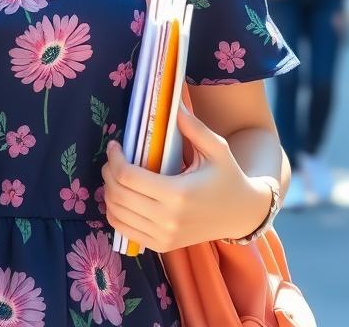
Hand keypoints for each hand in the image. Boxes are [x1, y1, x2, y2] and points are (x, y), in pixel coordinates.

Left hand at [101, 104, 270, 251]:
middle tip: (113, 157)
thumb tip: (173, 102)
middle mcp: (167, 219)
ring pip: (116, 213)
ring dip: (108, 191)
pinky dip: (115, 212)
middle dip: (108, 171)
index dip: (114, 158)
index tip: (115, 144)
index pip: (128, 177)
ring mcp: (163, 236)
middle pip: (118, 194)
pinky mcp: (161, 246)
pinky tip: (122, 196)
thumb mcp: (217, 148)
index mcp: (178, 194)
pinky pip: (124, 230)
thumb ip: (193, 127)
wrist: (240, 214)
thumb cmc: (228, 177)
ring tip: (116, 175)